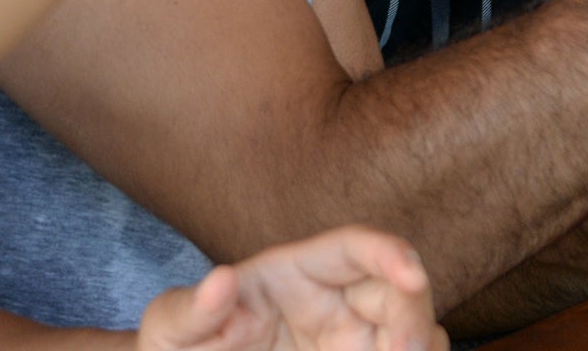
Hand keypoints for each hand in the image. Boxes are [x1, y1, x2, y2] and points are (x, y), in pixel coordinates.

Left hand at [137, 226, 445, 350]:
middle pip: (397, 291)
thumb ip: (190, 310)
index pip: (354, 247)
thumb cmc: (178, 348)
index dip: (390, 252)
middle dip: (412, 315)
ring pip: (415, 331)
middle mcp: (335, 302)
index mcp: (296, 273)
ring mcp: (351, 340)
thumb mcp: (168, 329)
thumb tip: (220, 280)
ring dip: (419, 343)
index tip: (412, 273)